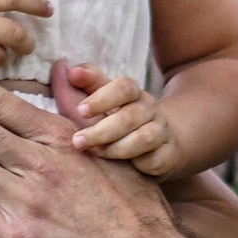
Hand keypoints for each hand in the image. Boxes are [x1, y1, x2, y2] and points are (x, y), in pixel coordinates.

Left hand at [67, 61, 190, 176]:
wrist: (156, 141)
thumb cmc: (117, 118)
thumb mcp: (103, 98)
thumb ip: (88, 82)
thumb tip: (71, 70)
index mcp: (133, 93)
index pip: (124, 87)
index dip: (102, 98)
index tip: (80, 110)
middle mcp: (150, 110)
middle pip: (130, 116)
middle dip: (101, 131)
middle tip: (77, 141)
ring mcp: (161, 132)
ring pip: (144, 138)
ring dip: (116, 148)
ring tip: (96, 153)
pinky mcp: (167, 154)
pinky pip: (156, 159)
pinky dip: (139, 163)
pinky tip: (123, 167)